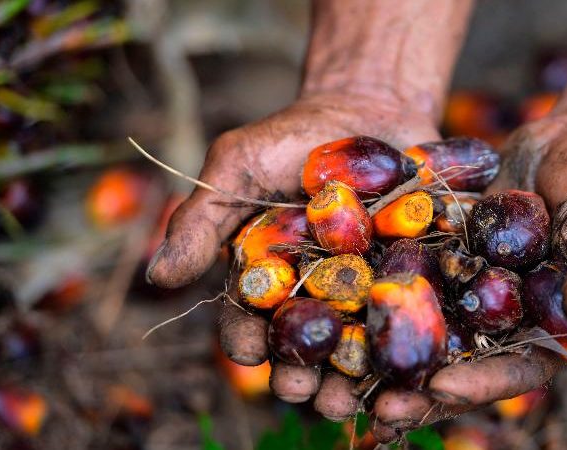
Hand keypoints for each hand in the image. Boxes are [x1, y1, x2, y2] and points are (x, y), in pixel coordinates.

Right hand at [144, 90, 439, 406]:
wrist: (369, 107)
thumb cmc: (293, 137)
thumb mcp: (239, 165)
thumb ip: (202, 217)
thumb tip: (158, 276)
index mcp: (265, 276)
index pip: (247, 318)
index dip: (245, 338)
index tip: (250, 351)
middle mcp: (311, 293)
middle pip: (301, 346)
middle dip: (299, 373)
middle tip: (304, 390)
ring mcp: (362, 290)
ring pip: (353, 347)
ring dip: (349, 379)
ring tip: (350, 397)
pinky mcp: (408, 280)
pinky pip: (406, 317)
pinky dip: (405, 344)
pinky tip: (406, 365)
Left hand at [367, 116, 566, 441]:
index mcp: (549, 327)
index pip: (517, 370)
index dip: (481, 384)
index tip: (442, 389)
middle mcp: (505, 318)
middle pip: (462, 365)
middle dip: (421, 391)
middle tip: (379, 407)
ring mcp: (470, 290)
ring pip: (427, 333)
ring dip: (390, 357)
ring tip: (345, 378)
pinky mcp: (443, 259)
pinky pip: (410, 282)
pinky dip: (381, 299)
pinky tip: (339, 310)